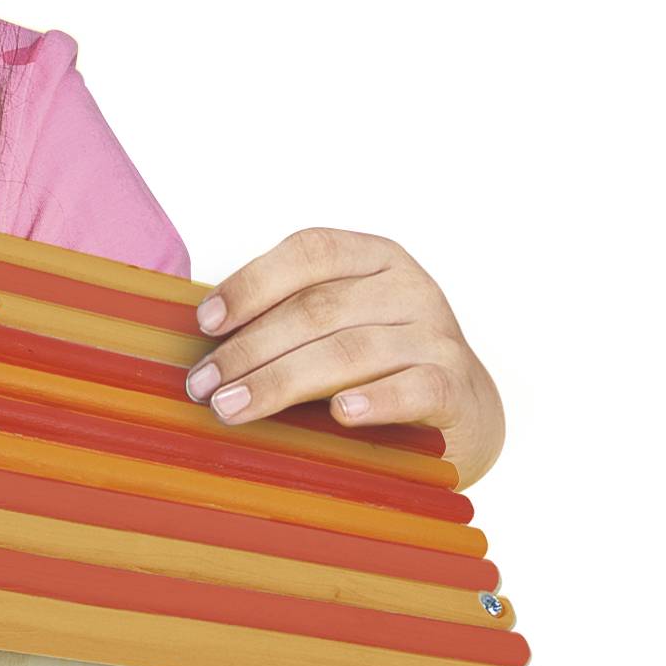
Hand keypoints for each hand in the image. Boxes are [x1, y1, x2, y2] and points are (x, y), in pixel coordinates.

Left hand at [184, 226, 506, 486]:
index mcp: (374, 259)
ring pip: (351, 351)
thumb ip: (286, 319)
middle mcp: (408, 288)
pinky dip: (375, 400)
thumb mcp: (339, 324)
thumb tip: (204, 342)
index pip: (310, 252)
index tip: (205, 322)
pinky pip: (414, 389)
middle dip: (249, 348)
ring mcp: (435, 336)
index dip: (252, 283)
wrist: (462, 410)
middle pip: (317, 310)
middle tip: (203, 384)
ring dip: (281, 380)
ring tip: (232, 406)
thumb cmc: (378, 364)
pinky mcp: (456, 386)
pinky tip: (341, 412)